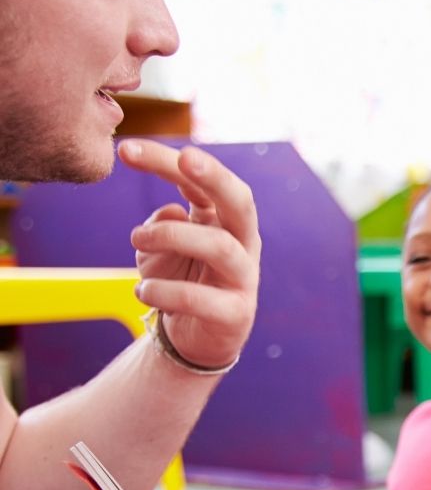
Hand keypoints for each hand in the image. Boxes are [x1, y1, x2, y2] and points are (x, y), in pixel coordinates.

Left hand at [117, 140, 260, 369]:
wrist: (193, 339)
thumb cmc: (178, 282)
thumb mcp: (159, 248)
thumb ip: (161, 226)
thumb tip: (174, 216)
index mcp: (222, 219)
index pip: (201, 181)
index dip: (167, 161)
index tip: (127, 150)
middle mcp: (242, 243)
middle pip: (240, 201)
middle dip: (216, 177)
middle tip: (186, 160)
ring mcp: (244, 279)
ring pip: (221, 247)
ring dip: (173, 237)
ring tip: (136, 239)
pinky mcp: (236, 314)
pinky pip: (201, 298)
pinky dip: (165, 291)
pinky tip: (143, 291)